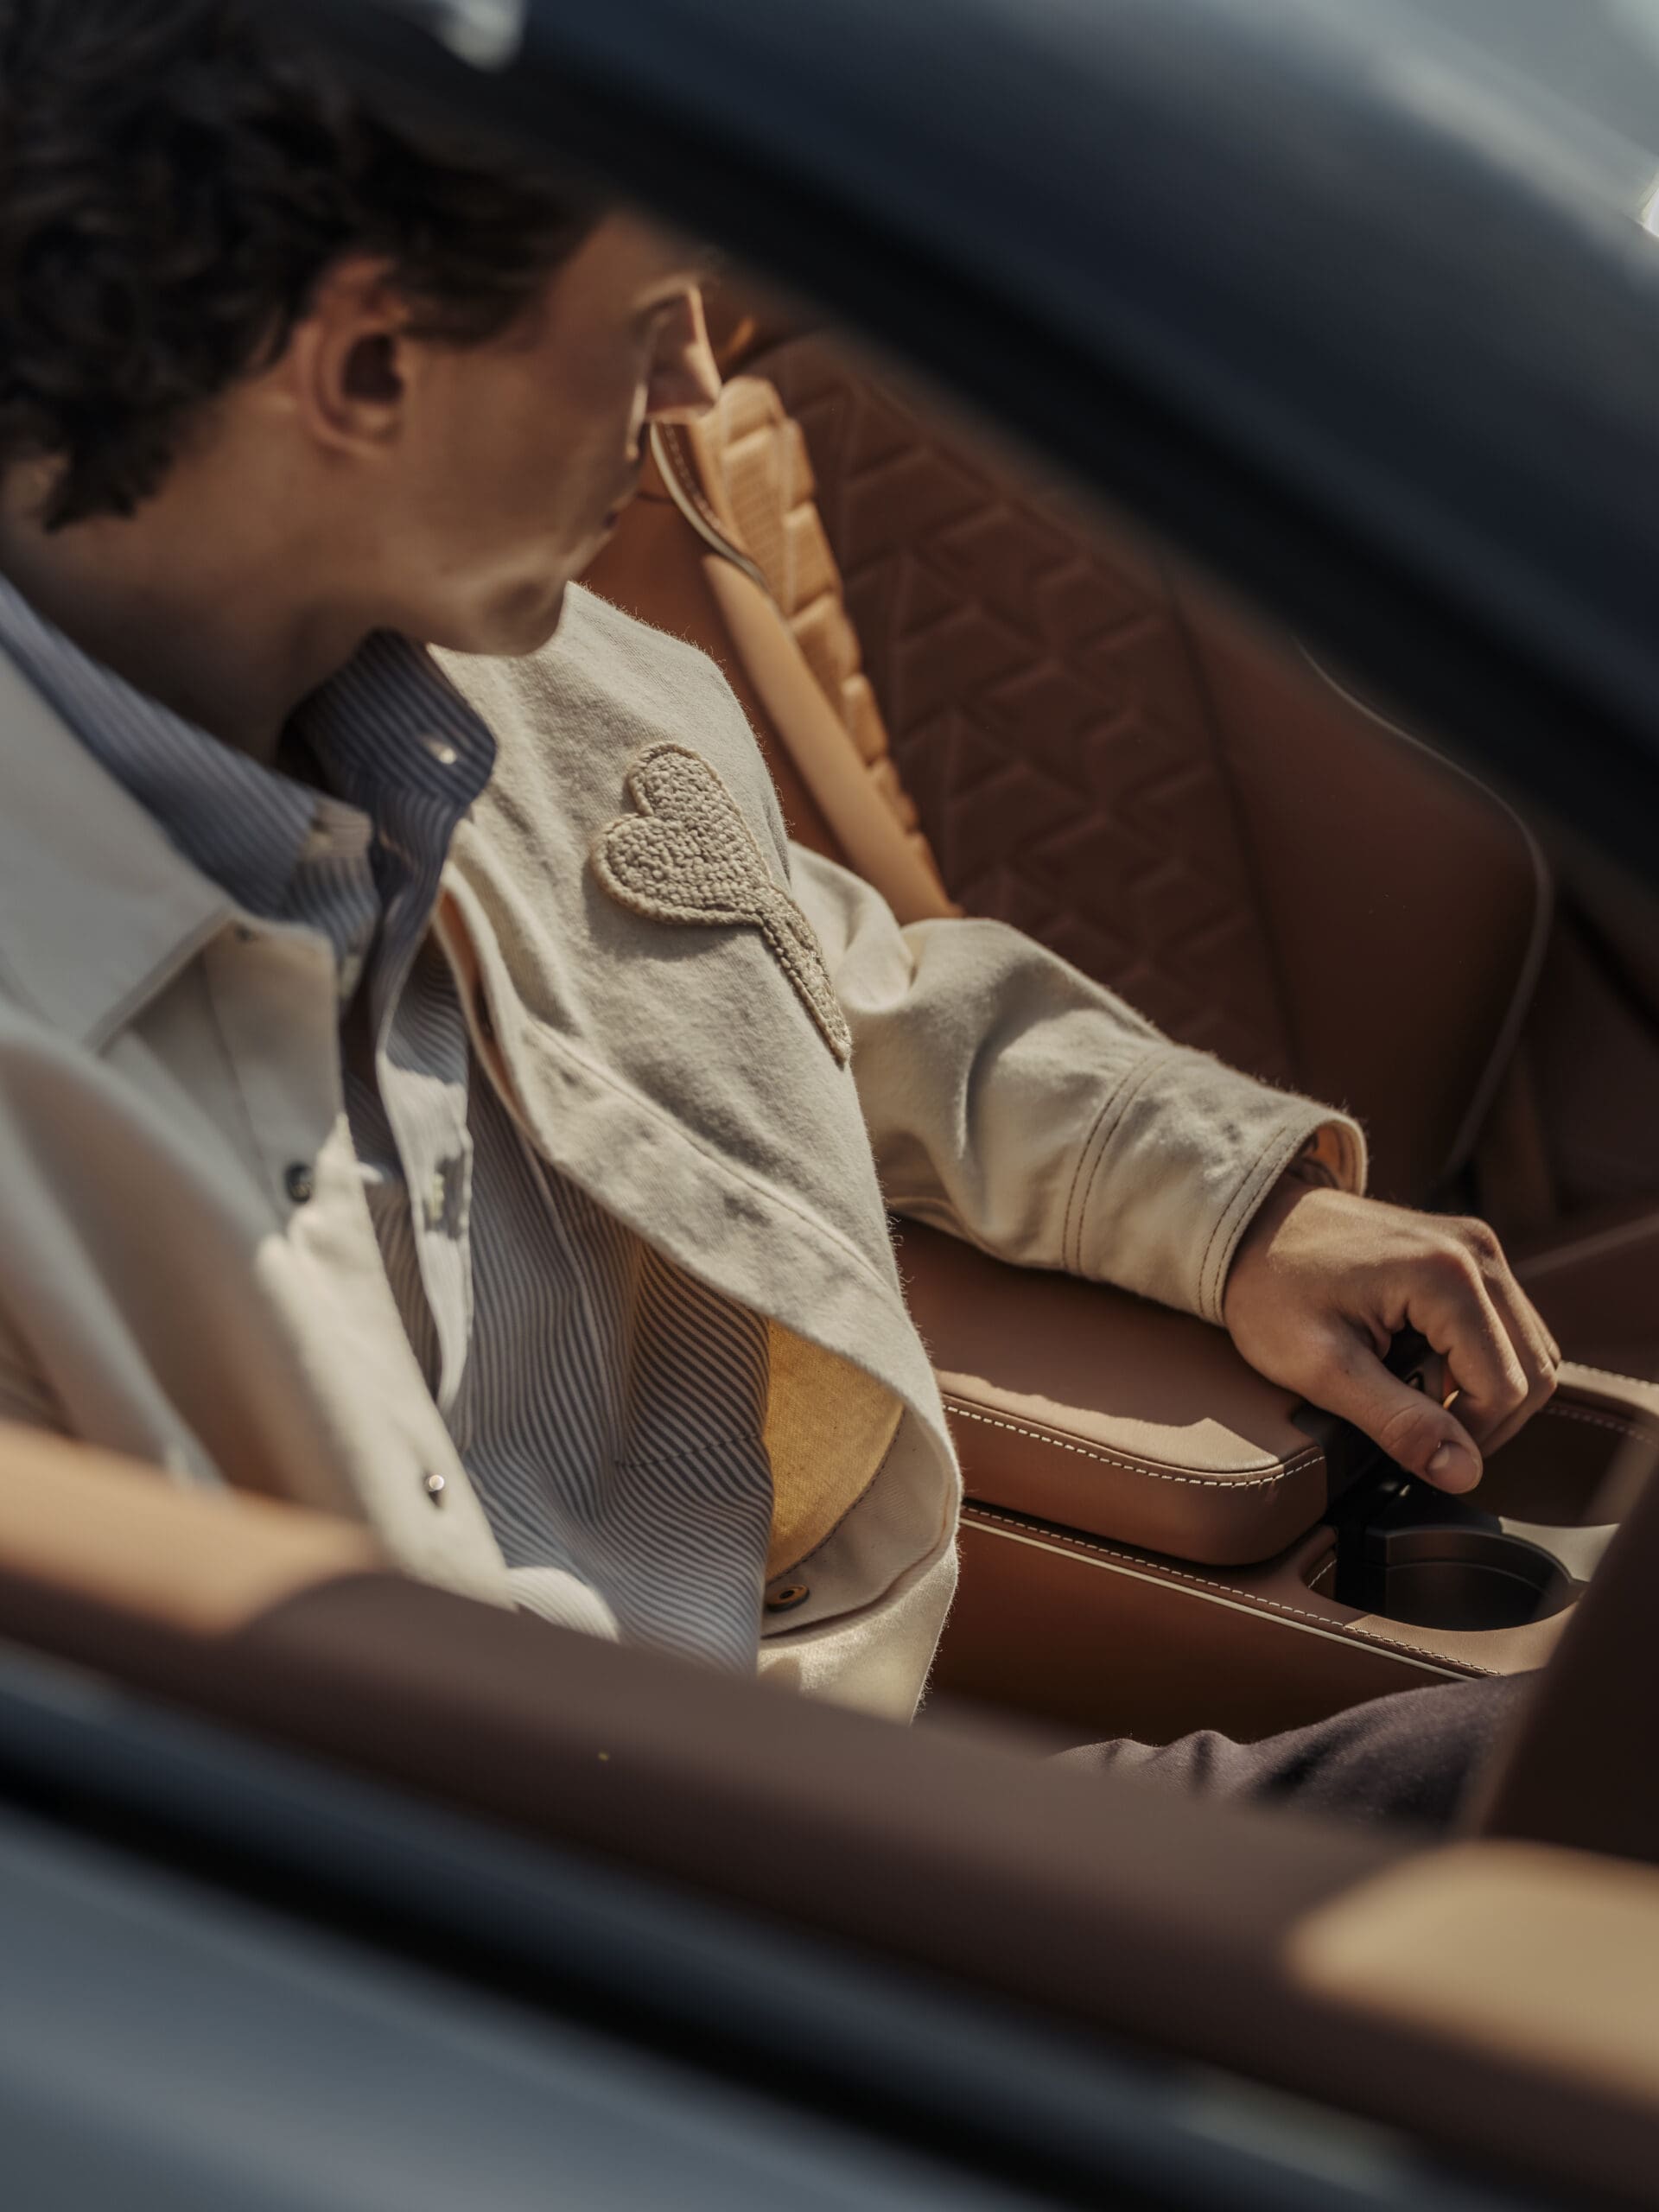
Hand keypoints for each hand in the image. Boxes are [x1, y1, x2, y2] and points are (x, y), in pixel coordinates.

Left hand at [1222, 1160, 1558, 1493]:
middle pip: (1534, 1370)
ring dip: (1485, 1390)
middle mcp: (1479, 1251)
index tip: (1417, 1448)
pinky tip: (1423, 1365)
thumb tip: (1463, 1473)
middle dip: (1485, 1417)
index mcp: (1447, 1274)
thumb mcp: (1322, 1369)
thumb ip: (1398, 1423)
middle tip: (1419, 1429)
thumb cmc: (1270, 1290)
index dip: (1470, 1437)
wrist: (1247, 1225)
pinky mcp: (1469, 1250)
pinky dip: (1479, 1360)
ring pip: (1529, 1349)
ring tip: (1415, 1394)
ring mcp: (1478, 1245)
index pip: (1506, 1388)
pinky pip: (1506, 1324)